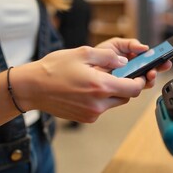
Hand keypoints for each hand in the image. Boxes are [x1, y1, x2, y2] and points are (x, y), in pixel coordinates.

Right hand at [13, 46, 145, 122]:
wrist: (32, 88)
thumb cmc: (54, 68)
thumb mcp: (83, 53)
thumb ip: (108, 56)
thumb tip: (124, 61)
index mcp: (101, 86)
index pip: (134, 88)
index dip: (140, 81)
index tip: (140, 74)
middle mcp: (99, 104)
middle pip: (126, 97)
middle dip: (127, 86)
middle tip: (120, 74)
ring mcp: (91, 114)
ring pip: (114, 103)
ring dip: (114, 92)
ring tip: (100, 79)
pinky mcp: (85, 118)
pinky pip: (101, 109)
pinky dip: (101, 99)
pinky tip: (88, 89)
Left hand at [96, 38, 171, 87]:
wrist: (80, 67)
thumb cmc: (96, 56)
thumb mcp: (114, 44)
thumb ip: (130, 44)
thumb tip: (144, 48)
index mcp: (132, 60)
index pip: (149, 61)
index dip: (158, 61)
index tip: (165, 59)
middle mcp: (131, 72)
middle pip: (149, 73)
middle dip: (155, 71)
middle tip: (155, 69)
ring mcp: (126, 83)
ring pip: (143, 84)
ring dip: (148, 79)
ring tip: (148, 74)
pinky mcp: (118, 92)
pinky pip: (130, 91)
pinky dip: (135, 86)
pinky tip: (135, 80)